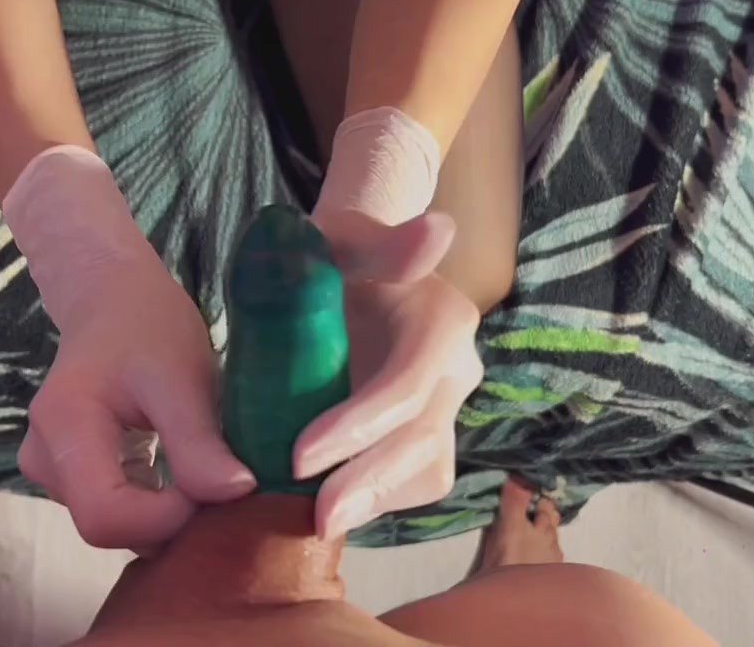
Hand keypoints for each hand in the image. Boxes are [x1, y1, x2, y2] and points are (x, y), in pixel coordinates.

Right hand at [18, 256, 255, 549]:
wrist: (115, 300)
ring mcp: (50, 469)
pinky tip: (180, 469)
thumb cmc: (149, 327)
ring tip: (200, 464)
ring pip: (115, 523)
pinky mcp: (67, 474)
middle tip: (217, 477)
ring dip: (165, 510)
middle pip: (108, 527)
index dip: (165, 518)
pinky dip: (154, 502)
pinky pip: (115, 509)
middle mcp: (43, 456)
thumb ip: (199, 440)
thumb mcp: (182, 376)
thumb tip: (236, 494)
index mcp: (64, 425)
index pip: (105, 517)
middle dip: (169, 516)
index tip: (214, 485)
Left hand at [298, 210, 483, 538]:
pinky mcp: (430, 435)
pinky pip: (417, 483)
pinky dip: (377, 500)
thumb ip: (384, 241)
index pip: (407, 386)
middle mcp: (455, 368)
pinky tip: (331, 506)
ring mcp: (446, 406)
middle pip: (422, 440)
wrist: (341, 272)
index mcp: (442, 320)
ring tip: (318, 524)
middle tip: (315, 518)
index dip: (359, 426)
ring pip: (427, 471)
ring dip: (375, 501)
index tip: (298, 454)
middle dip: (368, 482)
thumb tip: (440, 230)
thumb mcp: (343, 236)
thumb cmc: (331, 252)